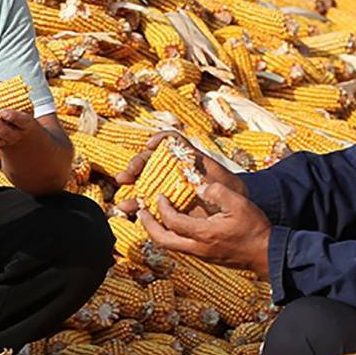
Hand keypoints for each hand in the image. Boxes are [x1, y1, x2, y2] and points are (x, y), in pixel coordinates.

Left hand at [0, 107, 38, 149]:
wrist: (20, 135)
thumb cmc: (19, 116)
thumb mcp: (20, 103)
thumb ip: (6, 92)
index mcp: (24, 123)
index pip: (21, 121)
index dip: (13, 117)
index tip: (4, 112)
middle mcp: (14, 135)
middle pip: (5, 133)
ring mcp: (2, 142)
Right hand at [116, 131, 242, 216]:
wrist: (233, 214)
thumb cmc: (230, 196)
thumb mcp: (226, 186)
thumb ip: (213, 182)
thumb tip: (199, 183)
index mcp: (190, 159)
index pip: (172, 142)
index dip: (160, 140)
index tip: (150, 146)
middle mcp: (175, 169)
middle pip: (151, 160)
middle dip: (136, 166)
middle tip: (127, 176)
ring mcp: (168, 184)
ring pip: (144, 180)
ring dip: (131, 187)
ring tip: (122, 198)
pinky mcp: (164, 201)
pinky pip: (146, 200)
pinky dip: (135, 203)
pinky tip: (127, 209)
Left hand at [136, 180, 271, 274]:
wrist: (267, 254)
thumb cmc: (255, 229)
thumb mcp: (239, 204)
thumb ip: (217, 192)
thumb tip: (199, 186)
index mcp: (204, 234)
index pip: (173, 221)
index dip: (162, 208)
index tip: (159, 196)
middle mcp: (198, 248)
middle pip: (162, 240)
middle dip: (147, 225)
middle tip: (140, 211)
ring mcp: (200, 255)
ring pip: (169, 246)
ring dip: (156, 231)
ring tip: (150, 217)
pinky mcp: (205, 257)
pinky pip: (179, 247)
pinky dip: (169, 235)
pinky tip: (171, 225)